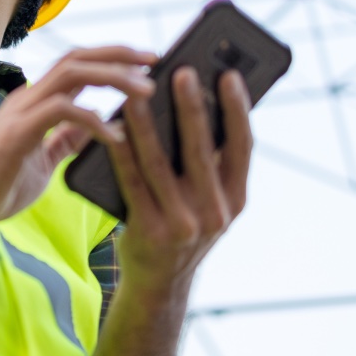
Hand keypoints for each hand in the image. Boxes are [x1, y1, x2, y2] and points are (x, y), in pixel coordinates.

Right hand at [0, 46, 156, 229]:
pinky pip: (61, 111)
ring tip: (145, 91)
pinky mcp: (17, 132)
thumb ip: (65, 140)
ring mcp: (21, 111)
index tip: (146, 64)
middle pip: (77, 57)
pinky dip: (93, 119)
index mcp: (36, 102)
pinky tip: (115, 137)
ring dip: (112, 78)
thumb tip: (96, 127)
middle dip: (118, 54)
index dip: (112, 59)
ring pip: (71, 74)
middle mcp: (29, 97)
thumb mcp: (43, 159)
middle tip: (155, 59)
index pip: (77, 65)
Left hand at [110, 67, 252, 298]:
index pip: (243, 147)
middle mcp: (215, 213)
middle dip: (191, 108)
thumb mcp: (208, 202)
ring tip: (136, 94)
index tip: (229, 76)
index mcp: (236, 200)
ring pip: (161, 163)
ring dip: (147, 125)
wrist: (158, 284)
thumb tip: (193, 105)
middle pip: (202, 150)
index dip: (238, 110)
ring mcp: (182, 225)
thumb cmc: (182, 227)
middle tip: (181, 72)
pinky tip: (112, 129)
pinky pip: (132, 182)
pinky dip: (121, 153)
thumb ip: (208, 165)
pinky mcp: (149, 232)